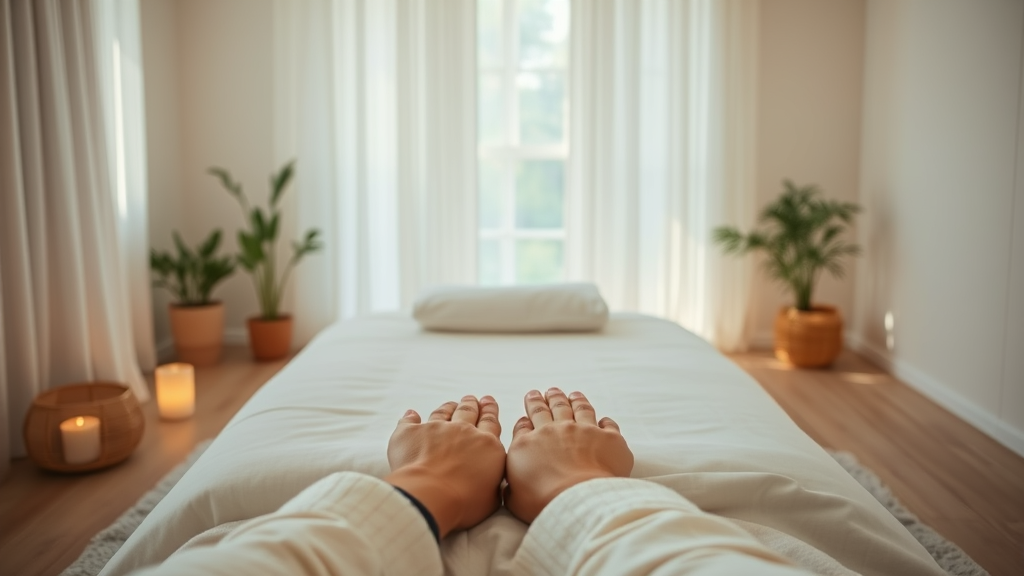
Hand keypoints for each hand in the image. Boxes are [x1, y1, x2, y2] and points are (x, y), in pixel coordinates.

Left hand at [385, 395, 505, 537]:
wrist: (432, 496)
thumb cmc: (463, 502)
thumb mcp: (491, 498)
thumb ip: (493, 483)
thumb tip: (492, 482)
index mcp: (487, 445)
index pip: (490, 422)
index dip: (490, 412)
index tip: (489, 403)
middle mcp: (464, 431)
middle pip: (469, 412)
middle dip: (471, 404)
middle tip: (472, 399)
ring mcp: (437, 429)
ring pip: (443, 412)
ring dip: (447, 407)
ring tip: (450, 404)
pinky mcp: (411, 433)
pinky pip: (410, 421)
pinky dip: (410, 417)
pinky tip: (411, 414)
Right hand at [504, 388, 632, 523]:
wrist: (578, 499)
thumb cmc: (543, 502)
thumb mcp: (515, 498)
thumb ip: (512, 488)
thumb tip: (510, 488)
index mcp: (529, 443)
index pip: (524, 425)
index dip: (526, 418)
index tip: (527, 413)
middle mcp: (554, 430)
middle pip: (548, 409)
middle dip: (544, 399)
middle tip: (544, 392)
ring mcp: (583, 430)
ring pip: (577, 408)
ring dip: (574, 399)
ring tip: (572, 394)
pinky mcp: (608, 438)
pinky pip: (608, 424)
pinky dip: (605, 421)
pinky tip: (604, 420)